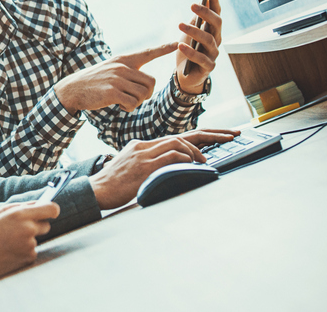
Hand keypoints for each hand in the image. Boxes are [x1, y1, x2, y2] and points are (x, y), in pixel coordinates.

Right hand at [0, 202, 59, 284]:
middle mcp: (28, 229)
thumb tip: (38, 204)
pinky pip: (31, 251)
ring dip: (27, 239)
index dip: (51, 209)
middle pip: (46, 225)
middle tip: (20, 228)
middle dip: (37, 225)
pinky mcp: (29, 258)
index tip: (49, 211)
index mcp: (20, 214)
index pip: (51, 209)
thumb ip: (20, 207)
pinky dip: (23, 251)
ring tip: (7, 242)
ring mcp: (30, 245)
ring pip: (36, 239)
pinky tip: (8, 252)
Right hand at [55, 42, 177, 112]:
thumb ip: (128, 72)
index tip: (176, 43)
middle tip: (135, 98)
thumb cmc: (94, 82)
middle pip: (151, 82)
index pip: (147, 53)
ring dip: (137, 102)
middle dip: (147, 94)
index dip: (163, 48)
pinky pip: (133, 103)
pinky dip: (129, 108)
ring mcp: (117, 79)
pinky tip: (119, 106)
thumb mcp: (111, 70)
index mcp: (123, 60)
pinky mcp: (112, 92)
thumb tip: (147, 85)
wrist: (72, 89)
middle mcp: (122, 67)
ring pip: (143, 94)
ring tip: (124, 102)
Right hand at [89, 129, 237, 208]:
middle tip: (230, 135)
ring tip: (205, 162)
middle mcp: (143, 146)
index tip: (218, 136)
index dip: (198, 136)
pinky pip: (171, 156)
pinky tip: (192, 165)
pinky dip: (186, 159)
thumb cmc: (113, 186)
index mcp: (141, 146)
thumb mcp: (131, 170)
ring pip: (178, 143)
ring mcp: (143, 155)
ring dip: (196, 152)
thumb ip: (148, 166)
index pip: (174, 137)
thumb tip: (170, 171)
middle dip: (210, 135)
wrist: (95, 191)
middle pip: (181, 135)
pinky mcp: (144, 166)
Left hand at [176, 0, 222, 93]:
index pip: (216, 13)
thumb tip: (203, 2)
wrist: (185, 75)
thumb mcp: (189, 34)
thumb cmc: (188, 51)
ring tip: (179, 25)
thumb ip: (196, 21)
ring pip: (208, 40)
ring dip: (194, 31)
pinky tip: (180, 45)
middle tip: (192, 5)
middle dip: (205, 13)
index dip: (215, 1)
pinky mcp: (208, 67)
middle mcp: (217, 40)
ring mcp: (214, 54)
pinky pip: (201, 59)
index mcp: (213, 30)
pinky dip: (191, 52)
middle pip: (216, 24)